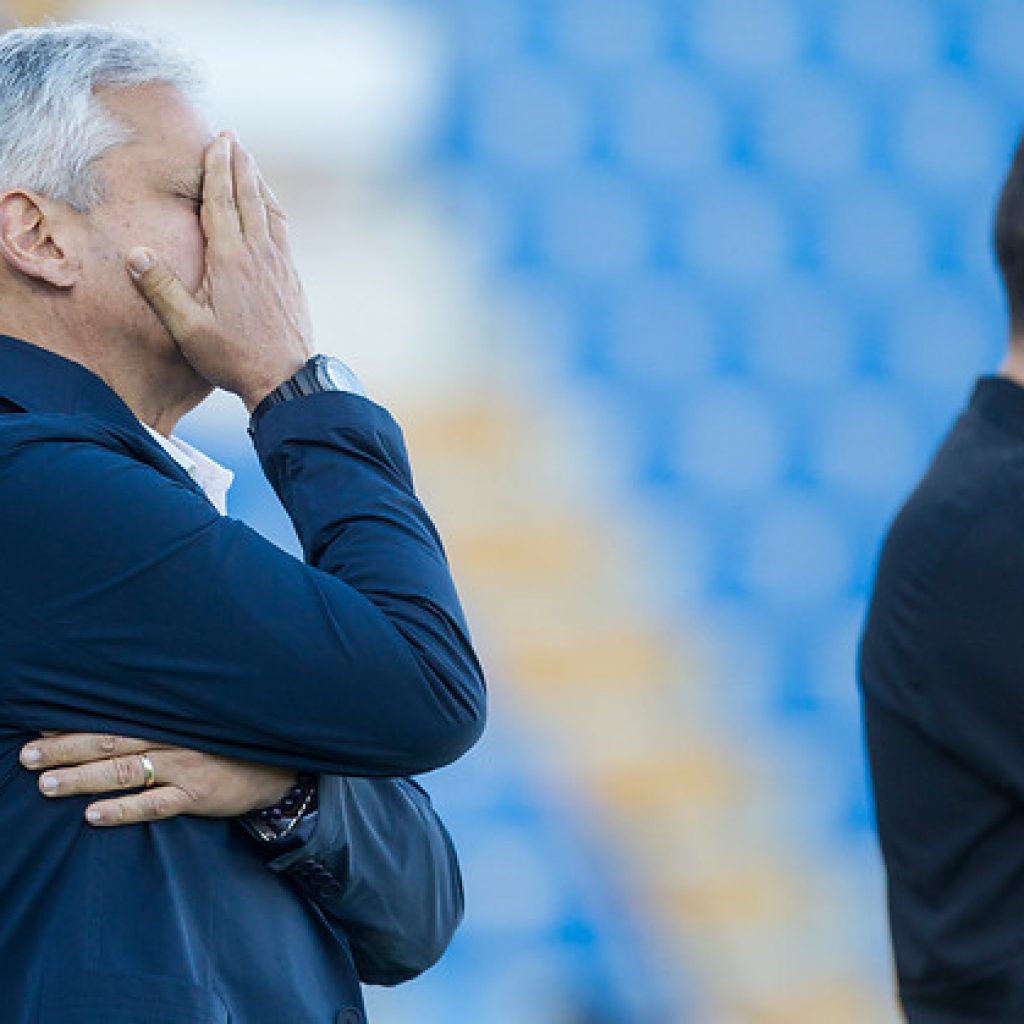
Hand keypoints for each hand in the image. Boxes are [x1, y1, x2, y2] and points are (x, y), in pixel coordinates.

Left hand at [19, 731, 297, 826]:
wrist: (280, 767)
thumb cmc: (233, 744)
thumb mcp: (201, 723)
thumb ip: (164, 722)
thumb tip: (114, 725)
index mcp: (173, 718)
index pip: (116, 716)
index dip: (77, 722)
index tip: (40, 725)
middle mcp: (176, 738)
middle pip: (111, 742)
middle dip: (66, 748)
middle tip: (27, 755)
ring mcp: (187, 767)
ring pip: (125, 771)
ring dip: (82, 778)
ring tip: (46, 784)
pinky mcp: (198, 795)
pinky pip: (154, 804)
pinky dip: (122, 809)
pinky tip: (92, 815)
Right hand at [126, 132, 313, 410]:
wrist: (287, 379)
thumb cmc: (235, 357)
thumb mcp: (189, 329)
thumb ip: (161, 290)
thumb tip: (136, 253)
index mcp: (231, 260)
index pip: (221, 202)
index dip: (217, 169)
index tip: (216, 141)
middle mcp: (259, 254)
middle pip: (249, 198)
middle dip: (239, 165)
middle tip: (232, 138)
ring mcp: (280, 265)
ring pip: (270, 211)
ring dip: (258, 183)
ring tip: (250, 163)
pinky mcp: (292, 278)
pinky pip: (283, 231)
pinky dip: (274, 209)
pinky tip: (271, 210)